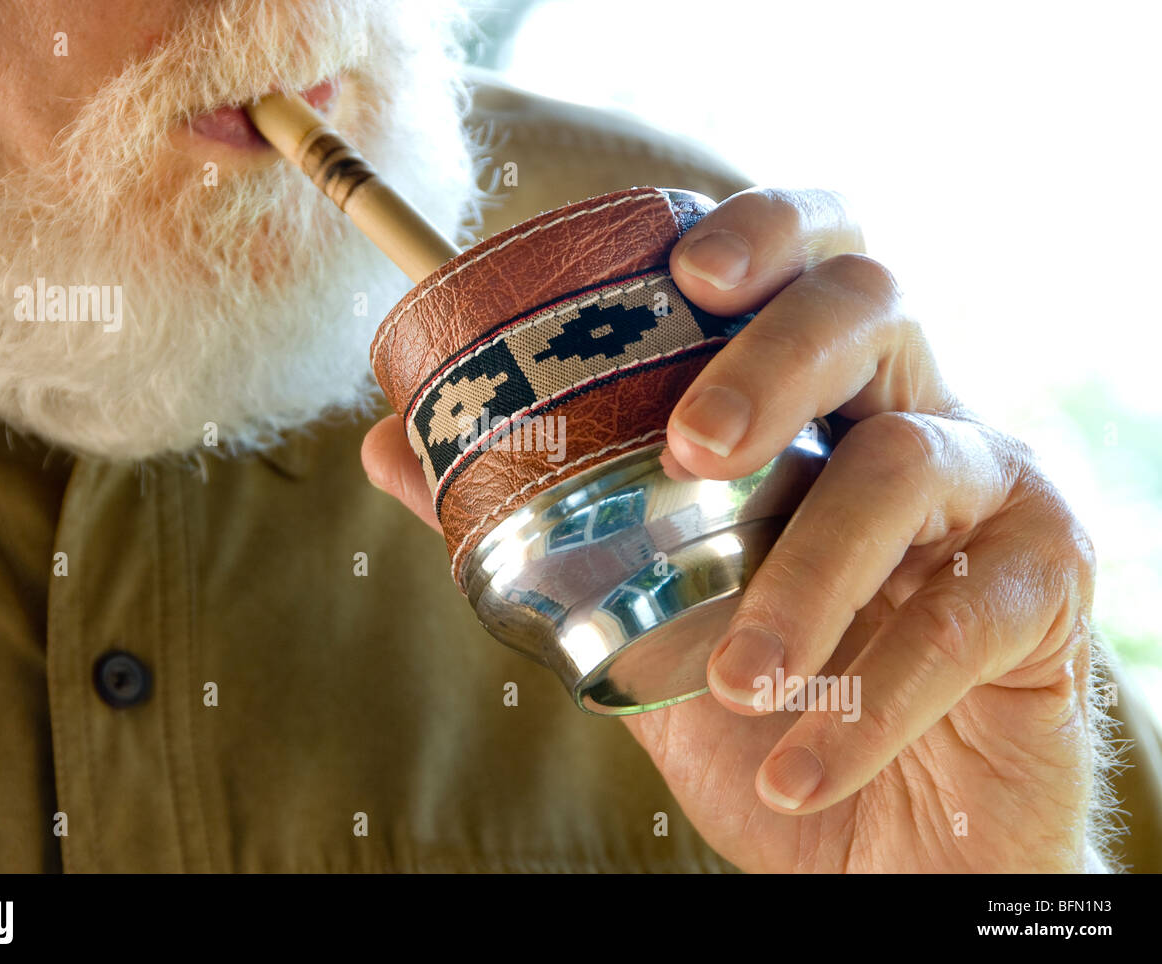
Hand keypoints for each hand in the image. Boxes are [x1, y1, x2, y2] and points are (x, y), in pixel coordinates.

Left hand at [363, 187, 1103, 872]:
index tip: (684, 268)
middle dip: (775, 357)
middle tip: (691, 450)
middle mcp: (914, 416)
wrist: (878, 846)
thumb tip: (391, 441)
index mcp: (820, 403)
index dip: (762, 233)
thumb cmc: (763, 710)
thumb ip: (532, 523)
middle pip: (872, 304)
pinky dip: (869, 698)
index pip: (808, 264)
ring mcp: (994, 494)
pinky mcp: (1046, 592)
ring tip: (734, 678)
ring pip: (909, 463)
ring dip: (804, 574)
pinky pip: (967, 617)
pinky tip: (798, 766)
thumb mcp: (632, 611)